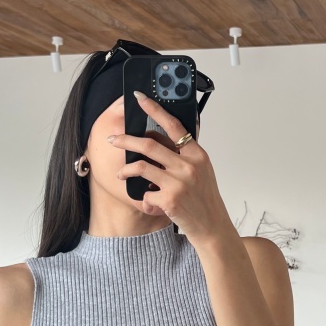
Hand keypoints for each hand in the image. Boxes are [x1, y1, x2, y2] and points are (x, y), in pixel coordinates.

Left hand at [107, 91, 233, 245]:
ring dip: (126, 170)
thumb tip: (161, 139)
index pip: (173, 125)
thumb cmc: (205, 200)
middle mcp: (189, 166)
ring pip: (141, 167)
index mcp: (197, 154)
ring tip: (121, 174)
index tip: (140, 98)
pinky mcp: (170, 200)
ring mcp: (179, 183)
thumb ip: (185, 155)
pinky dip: (144, 198)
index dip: (155, 109)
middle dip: (125, 140)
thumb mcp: (201, 171)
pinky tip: (149, 202)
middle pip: (149, 144)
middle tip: (113, 140)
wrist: (212, 226)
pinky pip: (145, 194)